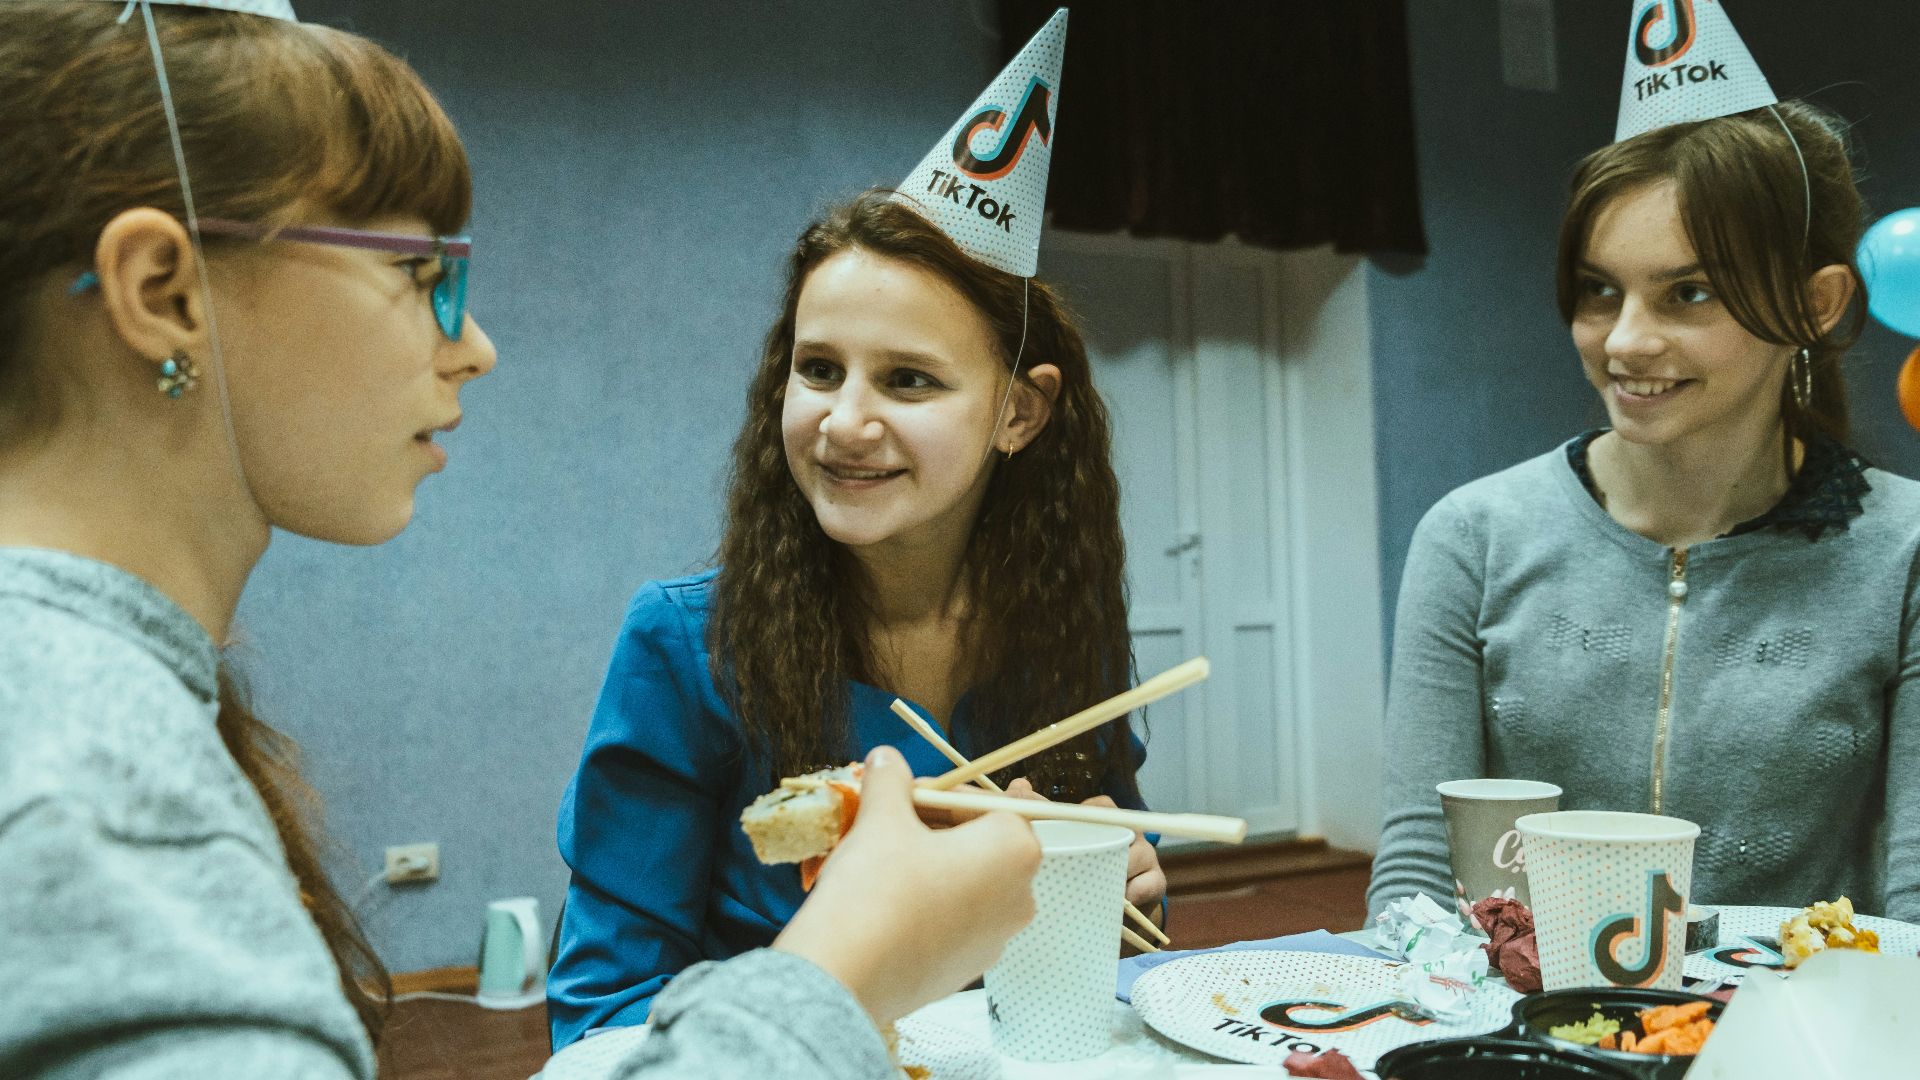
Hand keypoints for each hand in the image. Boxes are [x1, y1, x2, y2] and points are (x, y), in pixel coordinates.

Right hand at [773, 746, 1041, 1028]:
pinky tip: (888, 897)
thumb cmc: (875, 887)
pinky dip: (929, 901)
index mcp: (1015, 850)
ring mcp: (997, 939)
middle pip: (984, 842)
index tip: (916, 790)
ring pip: (968, 881)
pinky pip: (955, 919)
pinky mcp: (968, 969)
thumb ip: (891, 780)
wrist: (847, 975)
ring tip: (884, 856)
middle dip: (939, 824)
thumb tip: (887, 759)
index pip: (994, 802)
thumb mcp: (881, 818)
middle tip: (893, 817)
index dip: (951, 791)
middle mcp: (1020, 897)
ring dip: (933, 861)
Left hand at [1006, 779, 1167, 936]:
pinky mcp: (1153, 883)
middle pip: (1126, 828)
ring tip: (1101, 886)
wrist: (1090, 909)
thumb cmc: (1069, 866)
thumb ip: (1033, 812)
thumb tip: (1019, 785)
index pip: (1104, 807)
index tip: (1077, 831)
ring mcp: (1143, 857)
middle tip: (1085, 861)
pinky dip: (1138, 890)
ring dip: (1121, 870)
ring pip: (1141, 855)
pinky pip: (1153, 882)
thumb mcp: (1048, 838)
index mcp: (1102, 821)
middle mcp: (1126, 833)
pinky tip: (1122, 900)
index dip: (1093, 816)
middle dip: (1108, 846)